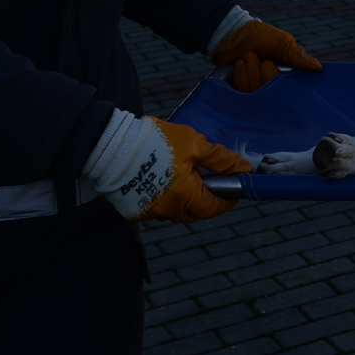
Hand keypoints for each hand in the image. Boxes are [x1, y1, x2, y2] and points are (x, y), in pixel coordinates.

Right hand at [85, 113, 251, 222]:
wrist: (111, 145)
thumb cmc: (155, 141)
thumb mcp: (194, 144)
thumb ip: (220, 159)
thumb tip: (244, 169)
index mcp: (186, 196)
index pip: (215, 207)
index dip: (227, 198)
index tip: (233, 188)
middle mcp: (168, 211)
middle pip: (195, 212)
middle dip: (205, 199)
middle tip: (205, 178)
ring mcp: (149, 213)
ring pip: (175, 212)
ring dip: (184, 199)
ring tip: (181, 175)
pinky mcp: (134, 211)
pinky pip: (157, 209)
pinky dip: (164, 198)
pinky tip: (162, 180)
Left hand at [212, 19, 321, 93]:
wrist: (233, 34)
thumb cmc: (261, 37)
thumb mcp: (283, 44)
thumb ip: (299, 57)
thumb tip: (319, 68)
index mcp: (284, 77)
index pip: (289, 91)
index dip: (285, 85)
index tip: (280, 74)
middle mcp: (270, 86)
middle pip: (271, 91)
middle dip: (264, 70)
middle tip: (262, 58)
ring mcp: (254, 90)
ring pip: (256, 90)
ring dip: (250, 69)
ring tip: (248, 56)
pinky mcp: (238, 92)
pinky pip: (242, 92)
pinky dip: (240, 73)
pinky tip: (239, 63)